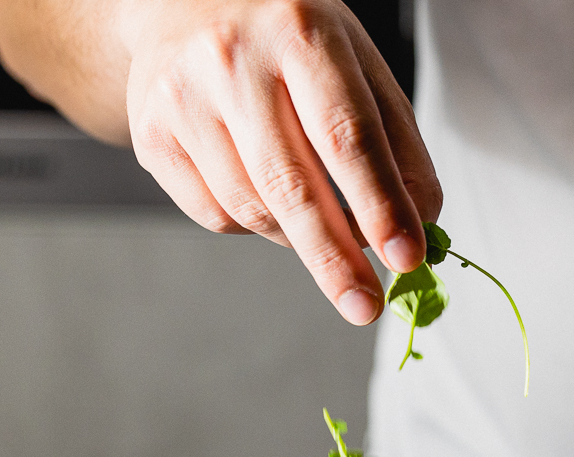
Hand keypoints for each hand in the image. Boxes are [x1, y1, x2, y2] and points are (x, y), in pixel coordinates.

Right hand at [118, 0, 441, 322]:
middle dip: (337, 259)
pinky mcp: (151, 134)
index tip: (407, 257)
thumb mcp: (356, 62)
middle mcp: (234, 61)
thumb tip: (422, 226)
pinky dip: (255, 225)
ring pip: (255, 211)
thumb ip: (397, 141)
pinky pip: (217, 215)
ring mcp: (183, 98)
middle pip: (293, 187)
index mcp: (300, 33)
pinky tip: (264, 192)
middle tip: (367, 306)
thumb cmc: (285, 36)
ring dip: (300, 238)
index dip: (380, 204)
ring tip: (320, 222)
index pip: (347, 135)